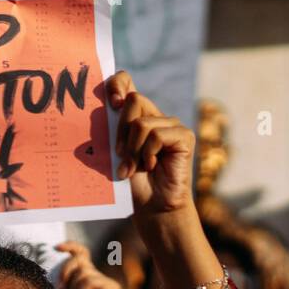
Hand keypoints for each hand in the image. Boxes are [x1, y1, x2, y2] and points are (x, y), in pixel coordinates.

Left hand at [57, 241, 123, 288]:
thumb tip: (55, 265)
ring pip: (82, 273)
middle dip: (65, 272)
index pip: (81, 254)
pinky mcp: (110, 287)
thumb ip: (64, 279)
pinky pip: (90, 281)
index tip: (56, 248)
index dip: (70, 247)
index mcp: (84, 276)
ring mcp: (105, 281)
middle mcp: (96, 276)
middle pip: (78, 260)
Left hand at [107, 70, 193, 216]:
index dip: (117, 84)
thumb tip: (105, 108)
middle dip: (121, 131)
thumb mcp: (115, 152)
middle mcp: (153, 115)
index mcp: (134, 115)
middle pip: (133, 100)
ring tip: (133, 168)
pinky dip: (148, 154)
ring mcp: (170, 125)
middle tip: (119, 155)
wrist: (151, 206)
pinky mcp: (184, 136)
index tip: (111, 103)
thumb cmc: (131, 182)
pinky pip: (157, 136)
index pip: (125, 82)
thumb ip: (112, 130)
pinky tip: (151, 167)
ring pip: (142, 123)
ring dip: (132, 150)